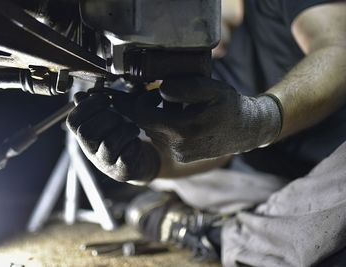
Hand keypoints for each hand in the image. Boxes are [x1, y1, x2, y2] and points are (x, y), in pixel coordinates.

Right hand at [66, 92, 159, 182]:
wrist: (138, 162)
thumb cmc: (121, 137)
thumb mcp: (106, 120)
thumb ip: (93, 108)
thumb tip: (79, 96)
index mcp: (84, 136)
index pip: (73, 121)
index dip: (88, 106)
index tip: (106, 100)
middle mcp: (91, 152)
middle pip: (86, 133)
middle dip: (107, 118)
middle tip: (121, 117)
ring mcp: (105, 164)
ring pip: (109, 144)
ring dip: (125, 130)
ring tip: (133, 129)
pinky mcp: (122, 172)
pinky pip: (126, 157)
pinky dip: (134, 145)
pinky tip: (136, 142)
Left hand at [122, 77, 281, 162]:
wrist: (247, 131)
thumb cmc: (229, 106)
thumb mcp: (212, 89)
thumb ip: (185, 87)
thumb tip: (161, 90)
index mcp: (180, 129)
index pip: (139, 114)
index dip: (132, 100)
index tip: (130, 91)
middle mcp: (175, 146)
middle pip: (143, 123)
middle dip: (145, 106)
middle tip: (155, 93)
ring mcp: (178, 154)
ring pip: (152, 131)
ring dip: (155, 116)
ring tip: (173, 106)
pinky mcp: (182, 157)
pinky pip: (162, 139)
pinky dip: (163, 126)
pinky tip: (178, 118)